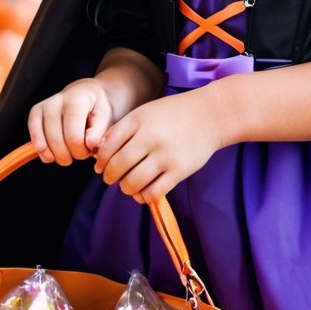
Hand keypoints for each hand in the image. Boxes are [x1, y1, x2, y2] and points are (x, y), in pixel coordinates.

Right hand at [28, 78, 114, 164]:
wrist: (86, 93)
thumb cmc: (97, 108)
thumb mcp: (106, 117)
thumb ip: (100, 131)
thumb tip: (90, 143)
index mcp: (77, 100)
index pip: (74, 137)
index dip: (82, 151)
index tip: (90, 150)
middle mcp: (57, 101)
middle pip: (58, 141)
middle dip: (71, 155)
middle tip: (80, 153)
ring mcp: (44, 106)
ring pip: (44, 142)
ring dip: (57, 155)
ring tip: (69, 152)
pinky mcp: (35, 112)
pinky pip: (33, 137)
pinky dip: (42, 151)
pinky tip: (51, 155)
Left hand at [91, 91, 220, 202]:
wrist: (210, 115)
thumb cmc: (173, 114)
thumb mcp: (145, 113)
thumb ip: (122, 130)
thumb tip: (99, 155)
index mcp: (138, 121)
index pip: (107, 147)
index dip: (101, 161)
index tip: (101, 167)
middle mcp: (150, 137)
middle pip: (117, 166)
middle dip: (110, 177)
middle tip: (111, 179)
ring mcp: (166, 155)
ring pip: (133, 183)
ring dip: (126, 188)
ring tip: (128, 186)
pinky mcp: (180, 170)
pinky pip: (154, 192)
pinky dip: (144, 196)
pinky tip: (144, 192)